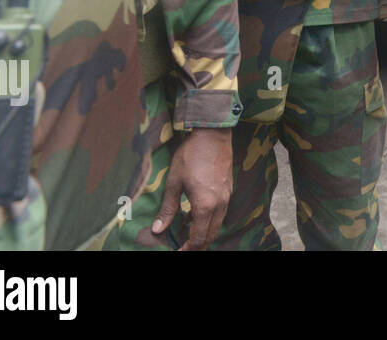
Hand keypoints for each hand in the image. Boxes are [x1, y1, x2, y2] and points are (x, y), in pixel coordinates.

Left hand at [151, 127, 232, 250]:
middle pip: (211, 234)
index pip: (198, 237)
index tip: (178, 251)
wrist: (213, 135)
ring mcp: (226, 197)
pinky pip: (221, 213)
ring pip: (217, 224)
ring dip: (204, 232)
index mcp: (205, 206)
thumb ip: (168, 208)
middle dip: (198, 244)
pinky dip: (210, 220)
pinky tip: (195, 214)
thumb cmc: (190, 157)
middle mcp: (220, 205)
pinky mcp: (229, 190)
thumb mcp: (174, 182)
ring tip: (187, 232)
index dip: (188, 248)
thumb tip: (157, 230)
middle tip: (183, 247)